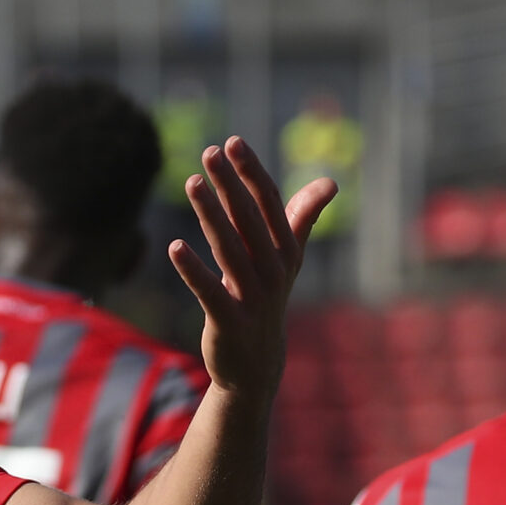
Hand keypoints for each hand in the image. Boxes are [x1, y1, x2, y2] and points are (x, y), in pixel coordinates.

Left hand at [167, 136, 336, 397]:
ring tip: (191, 182)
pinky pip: (209, 290)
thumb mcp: (285, 259)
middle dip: (230, 184)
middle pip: (250, 219)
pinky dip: (192, 269)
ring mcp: (254, 297)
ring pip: (229, 249)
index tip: (232, 141)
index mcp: (287, 250)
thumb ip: (301, 218)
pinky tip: (174, 246)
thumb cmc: (265, 299)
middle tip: (208, 152)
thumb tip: (331, 182)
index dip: (251, 172)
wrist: (256, 363)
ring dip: (210, 214)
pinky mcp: (230, 321)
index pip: (270, 203)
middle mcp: (275, 271)